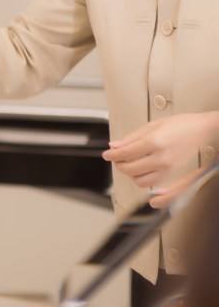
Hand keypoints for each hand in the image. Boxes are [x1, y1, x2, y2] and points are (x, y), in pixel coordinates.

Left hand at [103, 112, 218, 202]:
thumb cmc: (179, 124)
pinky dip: (142, 179)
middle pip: (130, 170)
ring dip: (130, 174)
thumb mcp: (151, 125)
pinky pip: (152, 184)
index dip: (112, 155)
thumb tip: (114, 146)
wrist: (200, 130)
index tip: (106, 154)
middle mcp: (161, 158)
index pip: (125, 153)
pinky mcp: (172, 174)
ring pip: (140, 181)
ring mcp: (168, 168)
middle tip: (116, 158)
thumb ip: (131, 138)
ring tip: (129, 164)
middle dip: (119, 164)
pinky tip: (140, 170)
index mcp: (154, 142)